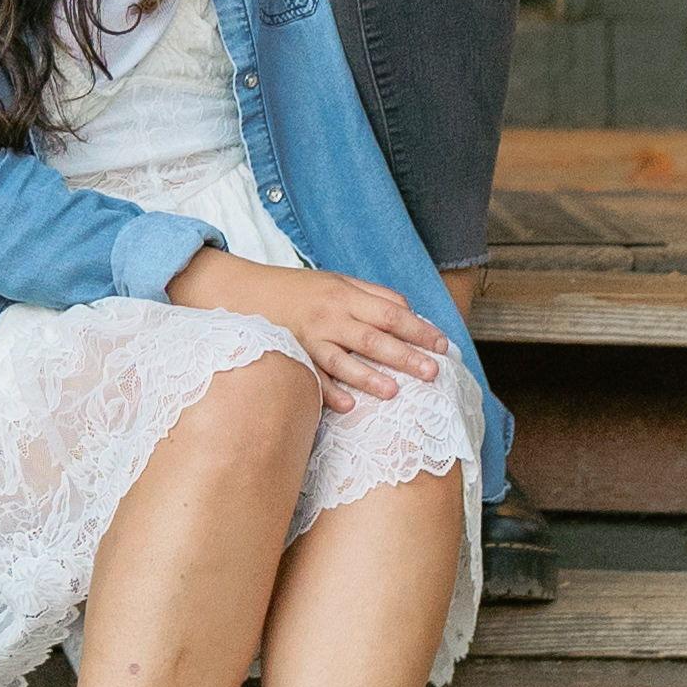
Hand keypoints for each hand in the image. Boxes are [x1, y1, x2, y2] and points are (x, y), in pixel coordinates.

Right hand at [173, 245, 443, 404]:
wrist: (244, 290)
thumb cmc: (299, 290)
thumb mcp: (337, 281)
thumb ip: (372, 295)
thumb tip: (409, 312)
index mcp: (345, 294)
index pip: (391, 312)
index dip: (419, 329)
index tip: (442, 345)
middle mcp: (329, 315)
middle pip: (374, 336)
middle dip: (406, 355)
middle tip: (433, 373)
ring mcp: (308, 337)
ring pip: (343, 358)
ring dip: (370, 375)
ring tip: (395, 392)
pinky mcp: (291, 355)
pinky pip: (312, 377)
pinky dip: (329, 391)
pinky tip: (348, 404)